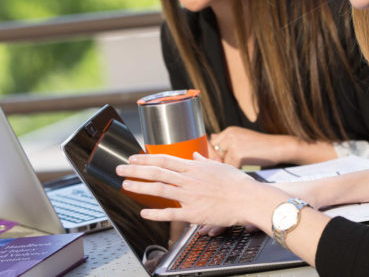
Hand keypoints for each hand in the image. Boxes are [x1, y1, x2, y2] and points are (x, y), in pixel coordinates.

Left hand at [116, 152, 285, 229]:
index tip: (133, 157)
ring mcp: (190, 196)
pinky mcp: (193, 213)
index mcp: (195, 167)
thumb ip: (203, 161)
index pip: (165, 159)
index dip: (146, 158)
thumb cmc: (238, 183)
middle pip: (157, 172)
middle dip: (136, 170)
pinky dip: (156, 213)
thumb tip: (194, 155)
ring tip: (125, 185)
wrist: (249, 198)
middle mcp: (189, 180)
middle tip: (120, 168)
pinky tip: (144, 212)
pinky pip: (171, 213)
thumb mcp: (220, 166)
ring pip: (159, 189)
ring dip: (140, 187)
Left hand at [209, 127, 284, 167]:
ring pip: (222, 162)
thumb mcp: (242, 138)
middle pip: (214, 153)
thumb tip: (212, 138)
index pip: (212, 143)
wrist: (279, 147)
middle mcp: (229, 135)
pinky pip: (231, 168)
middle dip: (219, 161)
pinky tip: (247, 167)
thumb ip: (227, 140)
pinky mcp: (237, 155)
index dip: (213, 154)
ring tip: (242, 165)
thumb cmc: (262, 146)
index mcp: (229, 131)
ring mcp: (232, 144)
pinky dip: (237, 170)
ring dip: (229, 167)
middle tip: (232, 166)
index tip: (217, 161)